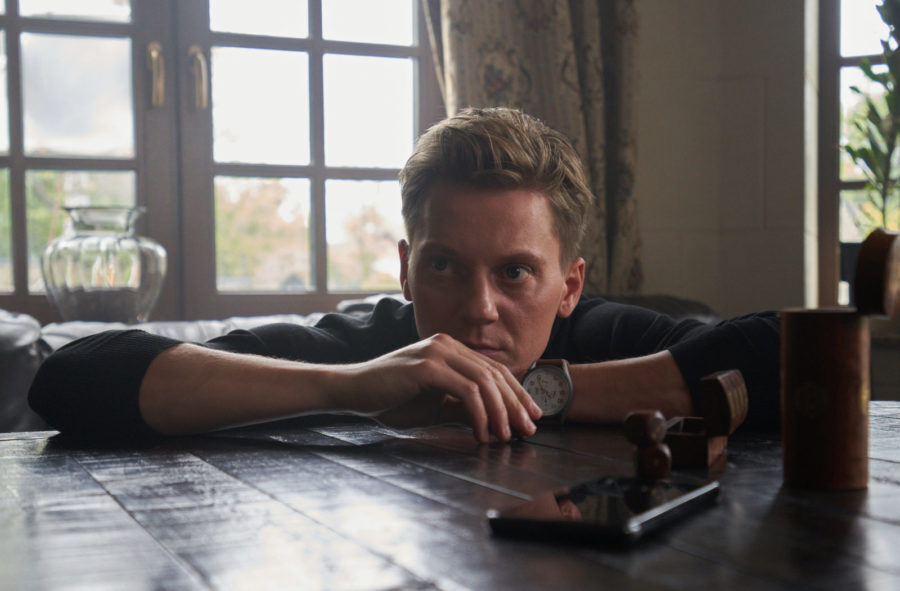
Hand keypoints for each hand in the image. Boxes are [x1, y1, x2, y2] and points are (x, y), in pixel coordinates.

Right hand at [331, 333, 541, 441]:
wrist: (352, 391)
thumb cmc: (390, 399)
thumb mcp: (434, 405)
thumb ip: (462, 408)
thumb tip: (496, 421)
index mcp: (450, 349)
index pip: (494, 370)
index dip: (517, 393)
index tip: (531, 417)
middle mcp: (448, 344)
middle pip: (495, 374)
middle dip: (515, 404)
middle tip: (527, 430)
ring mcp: (437, 351)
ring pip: (485, 381)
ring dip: (500, 412)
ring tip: (505, 437)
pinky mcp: (427, 365)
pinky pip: (466, 390)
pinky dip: (479, 414)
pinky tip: (481, 433)